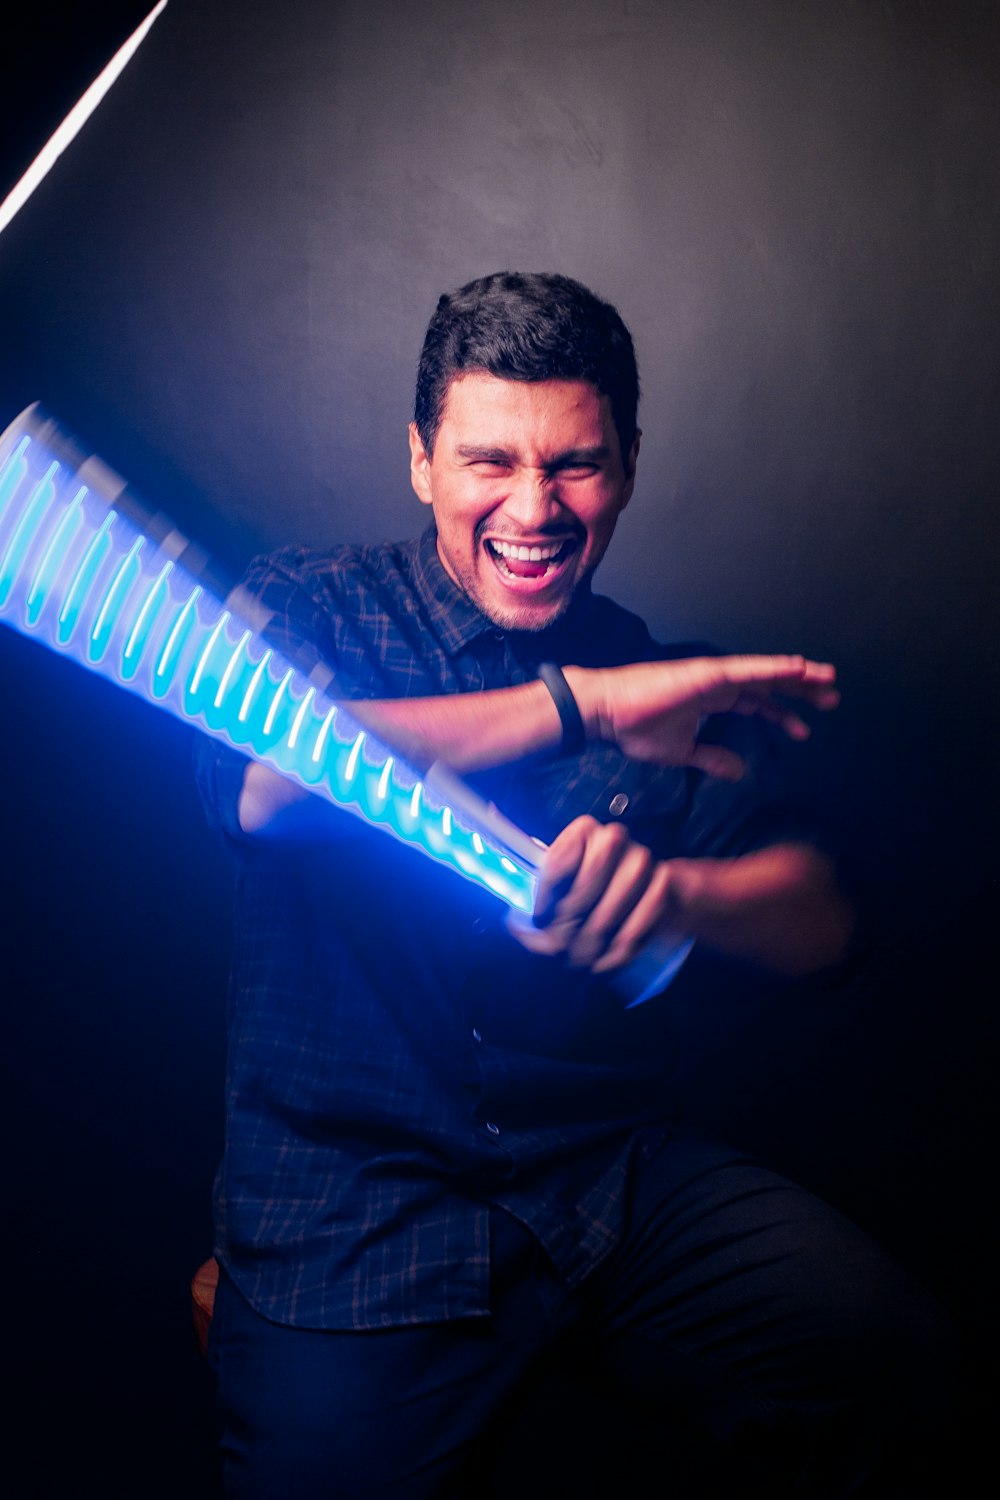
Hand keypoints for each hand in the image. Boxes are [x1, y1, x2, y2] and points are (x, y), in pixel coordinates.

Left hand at [506, 815, 680, 974]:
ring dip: (591, 942)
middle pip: (584, 888)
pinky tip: (604, 962)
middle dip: (569, 924)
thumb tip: (516, 928)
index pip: (557, 863)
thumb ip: (538, 909)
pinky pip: (636, 926)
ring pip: (609, 911)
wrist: (650, 891)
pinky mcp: (661, 886)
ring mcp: (641, 860)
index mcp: (582, 831)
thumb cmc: (596, 889)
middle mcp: (612, 838)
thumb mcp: (563, 892)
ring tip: (580, 958)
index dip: (544, 898)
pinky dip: (616, 951)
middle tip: (560, 948)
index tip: (539, 922)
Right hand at [569, 654, 838, 778]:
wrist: (608, 715)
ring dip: (798, 675)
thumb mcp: (683, 752)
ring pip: (766, 673)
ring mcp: (716, 676)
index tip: (805, 730)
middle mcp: (720, 683)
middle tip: (832, 698)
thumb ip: (712, 758)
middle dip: (801, 690)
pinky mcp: (709, 674)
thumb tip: (739, 772)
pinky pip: (749, 670)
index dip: (783, 713)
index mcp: (713, 699)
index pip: (758, 702)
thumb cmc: (636, 730)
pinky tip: (799, 668)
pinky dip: (774, 668)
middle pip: (770, 684)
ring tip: (827, 678)